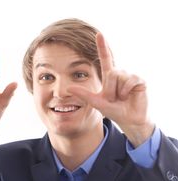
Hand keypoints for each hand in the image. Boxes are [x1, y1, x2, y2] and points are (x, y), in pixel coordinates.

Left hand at [68, 32, 153, 146]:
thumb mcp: (97, 103)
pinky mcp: (139, 81)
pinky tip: (129, 96)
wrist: (129, 120)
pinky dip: (126, 91)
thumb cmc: (114, 111)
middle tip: (113, 99)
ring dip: (118, 92)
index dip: (102, 47)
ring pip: (119, 76)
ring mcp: (130, 77)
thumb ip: (84, 95)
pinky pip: (130, 81)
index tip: (99, 34)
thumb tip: (68, 88)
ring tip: (122, 99)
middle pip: (111, 73)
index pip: (106, 59)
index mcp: (110, 77)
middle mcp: (120, 74)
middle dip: (109, 90)